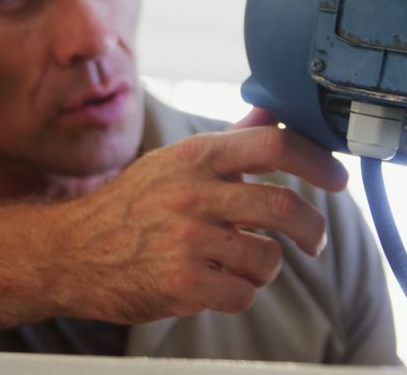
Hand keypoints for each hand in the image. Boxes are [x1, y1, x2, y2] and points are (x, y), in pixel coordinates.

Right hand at [43, 125, 346, 323]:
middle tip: (313, 240)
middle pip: (284, 206)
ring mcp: (188, 239)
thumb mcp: (175, 163)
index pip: (273, 145)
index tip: (336, 178)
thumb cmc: (129, 207)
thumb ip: (228, 143)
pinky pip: (244, 294)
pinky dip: (237, 294)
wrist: (70, 251)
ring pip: (267, 258)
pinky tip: (213, 283)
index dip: (316, 161)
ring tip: (235, 264)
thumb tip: (269, 113)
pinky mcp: (182, 283)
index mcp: (196, 157)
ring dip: (262, 268)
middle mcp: (193, 194)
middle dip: (312, 229)